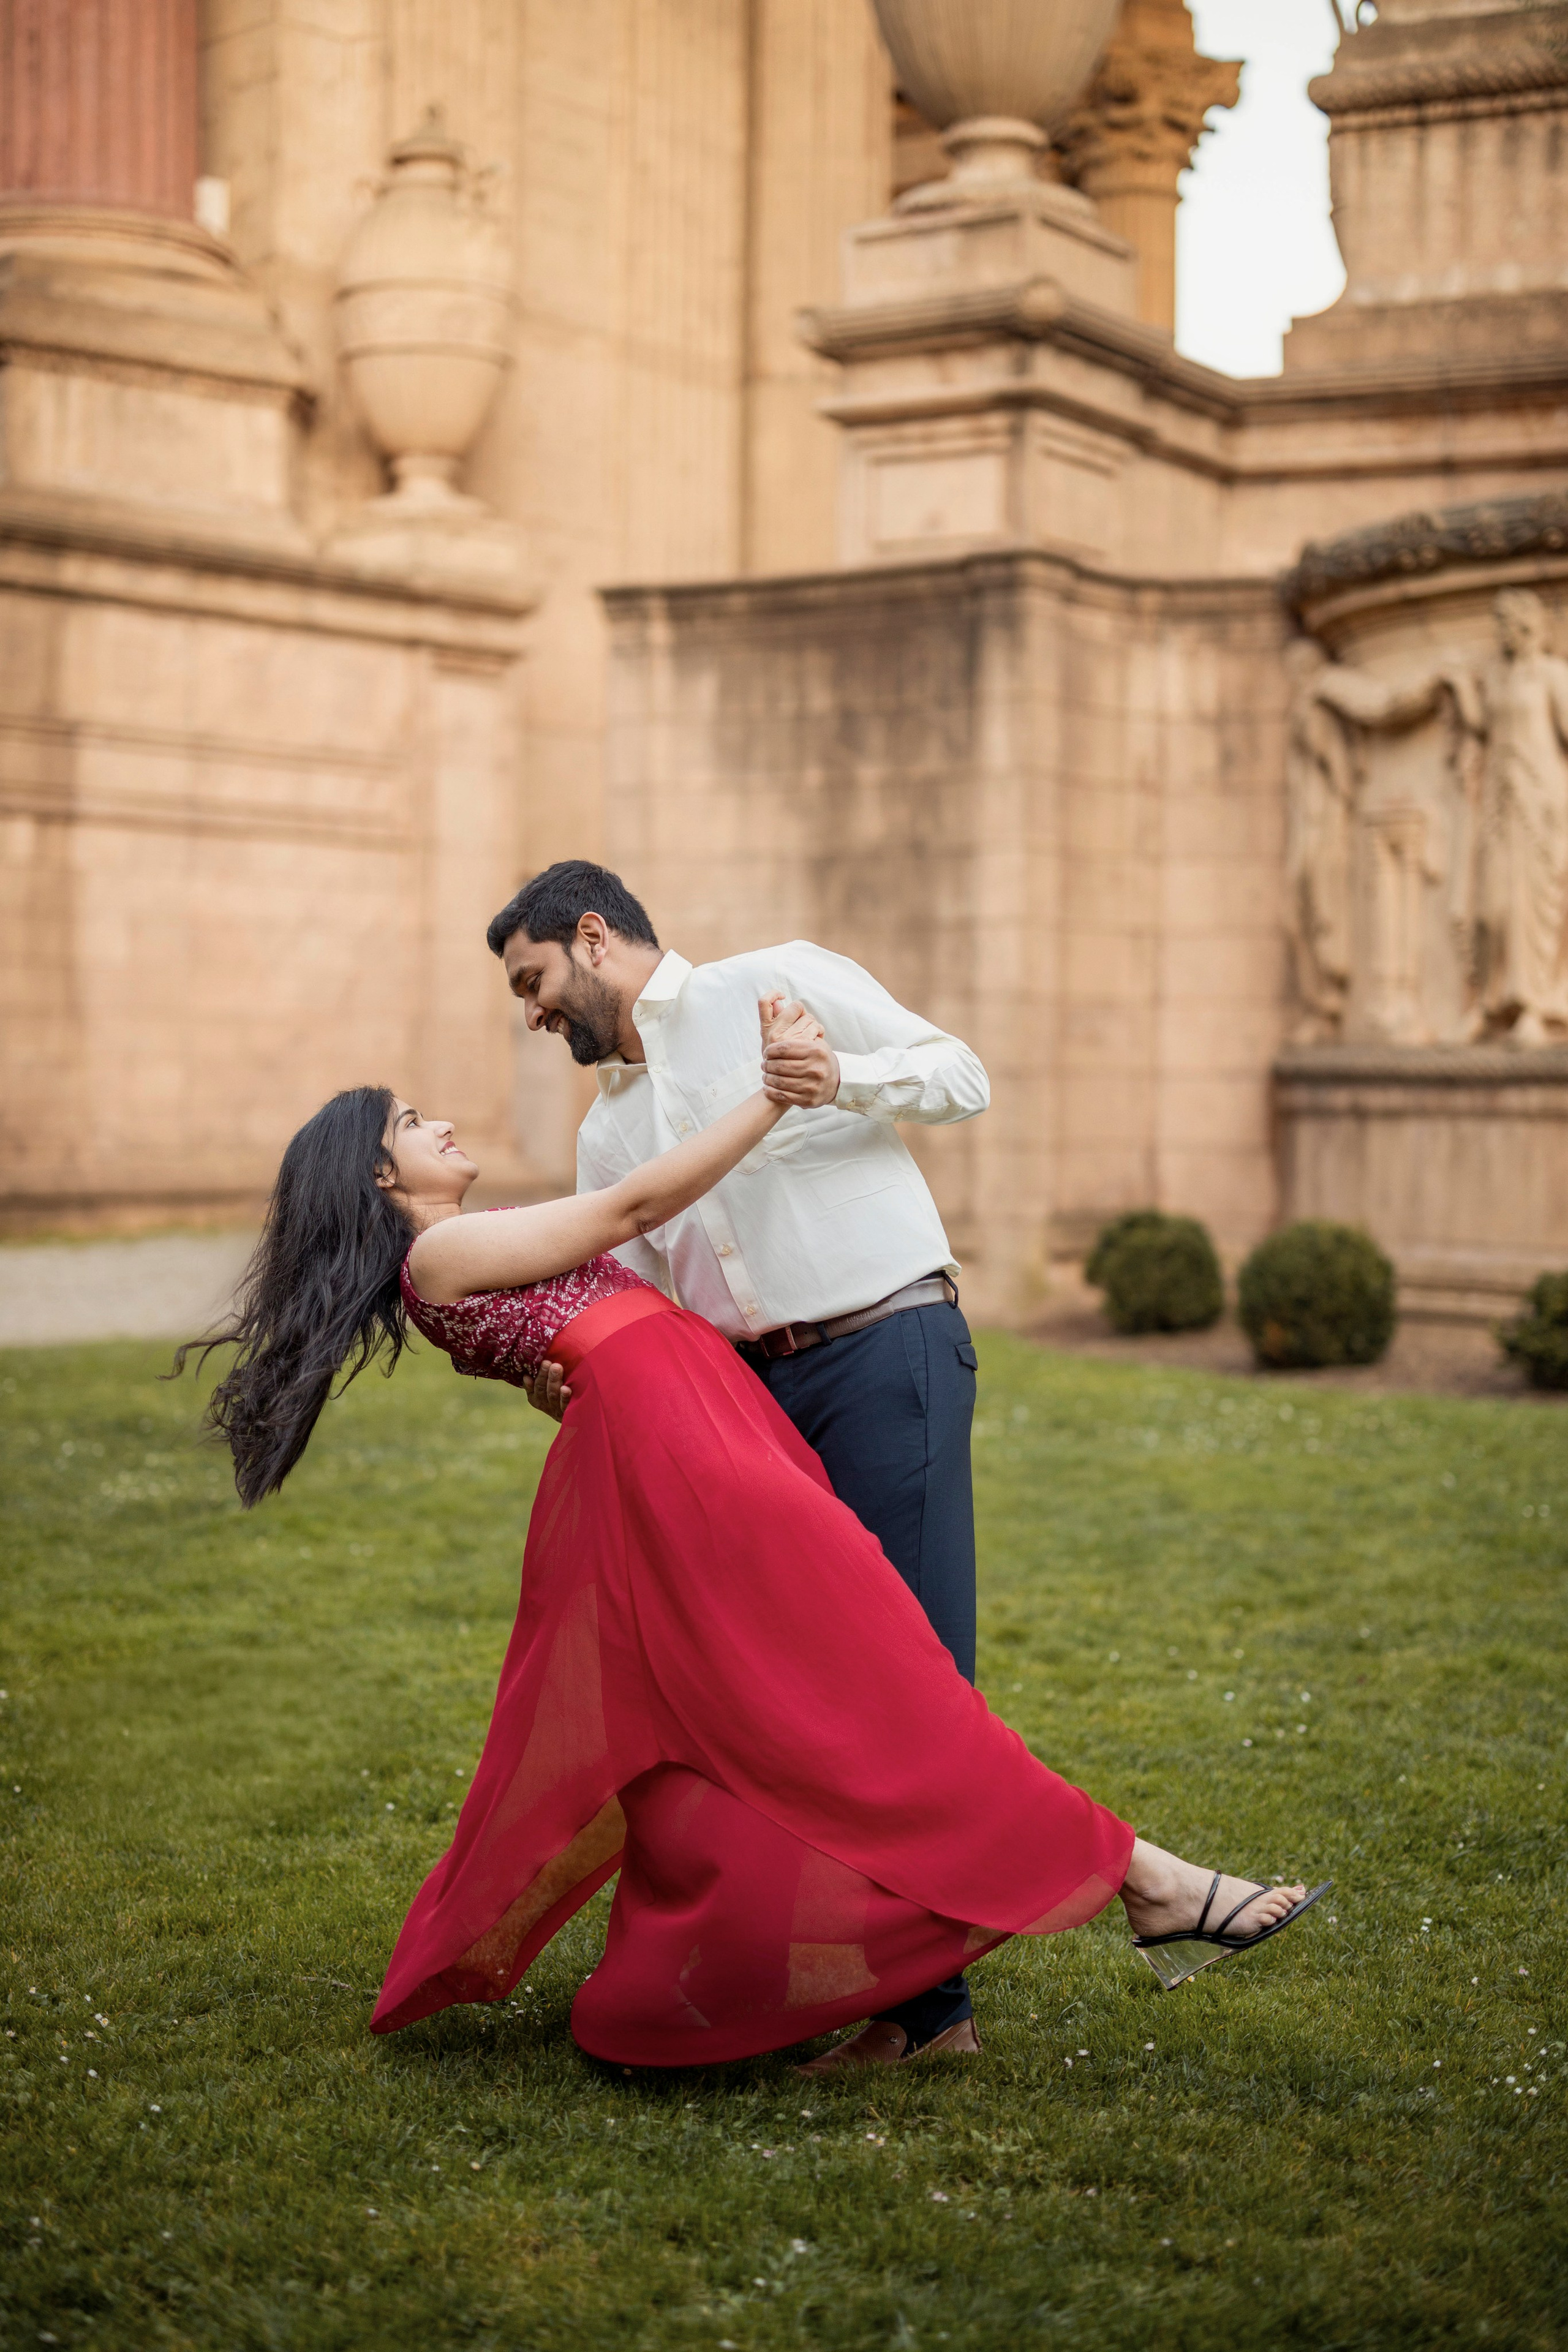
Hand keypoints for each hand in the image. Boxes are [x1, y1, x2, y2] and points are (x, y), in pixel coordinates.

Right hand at [521, 1360, 570, 1421]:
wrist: (587, 1414)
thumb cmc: (569, 1390)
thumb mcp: (554, 1385)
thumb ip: (544, 1378)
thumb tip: (529, 1373)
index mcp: (540, 1400)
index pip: (532, 1390)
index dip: (530, 1381)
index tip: (531, 1370)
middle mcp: (548, 1406)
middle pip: (542, 1391)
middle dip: (543, 1375)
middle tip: (547, 1363)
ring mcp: (559, 1410)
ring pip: (553, 1396)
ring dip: (553, 1381)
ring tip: (556, 1367)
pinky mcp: (572, 1413)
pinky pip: (566, 1405)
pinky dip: (565, 1397)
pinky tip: (565, 1388)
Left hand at [759, 993, 838, 1109]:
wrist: (836, 1082)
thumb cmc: (819, 1057)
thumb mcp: (812, 1039)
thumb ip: (793, 1023)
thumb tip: (775, 1003)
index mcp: (815, 1050)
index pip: (784, 1048)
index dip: (771, 1050)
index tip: (766, 1052)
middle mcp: (815, 1068)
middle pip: (780, 1065)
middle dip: (767, 1065)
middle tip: (764, 1064)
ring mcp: (812, 1085)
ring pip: (780, 1082)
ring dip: (768, 1079)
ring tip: (765, 1075)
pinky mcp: (808, 1100)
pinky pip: (783, 1096)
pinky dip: (772, 1092)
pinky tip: (768, 1088)